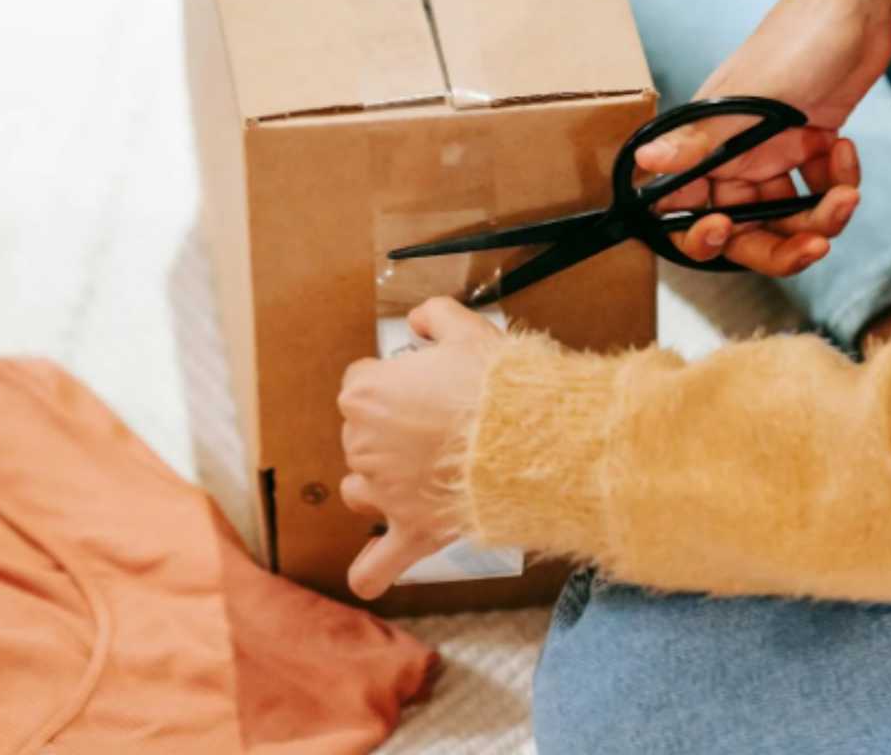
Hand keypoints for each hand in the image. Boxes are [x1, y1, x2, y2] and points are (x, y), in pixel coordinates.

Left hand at [338, 297, 503, 599]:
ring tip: (416, 474)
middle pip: (359, 435)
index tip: (419, 384)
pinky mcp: (414, 530)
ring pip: (360, 490)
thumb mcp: (466, 330)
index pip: (359, 383)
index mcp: (367, 395)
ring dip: (377, 485)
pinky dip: (372, 570)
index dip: (391, 380)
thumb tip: (420, 321)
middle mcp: (364, 445)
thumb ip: (434, 316)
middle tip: (437, 422)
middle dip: (390, 429)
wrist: (531, 436)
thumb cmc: (497, 385)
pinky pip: (378, 564)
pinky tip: (370, 573)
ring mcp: (386, 492)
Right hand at [639, 0, 890, 275]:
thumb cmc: (793, 43)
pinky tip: (845, 149)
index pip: (687, 210)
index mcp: (706, 144)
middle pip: (746, 230)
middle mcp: (736, 155)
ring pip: (790, 217)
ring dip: (822, 217)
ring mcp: (775, 153)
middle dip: (781, 247)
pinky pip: (822, 191)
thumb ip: (696, 140)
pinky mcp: (812, 147)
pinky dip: (839, 182)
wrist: (855, 8)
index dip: (702, 237)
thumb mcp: (747, 99)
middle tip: (815, 247)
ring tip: (847, 193)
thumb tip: (643, 164)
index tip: (726, 233)